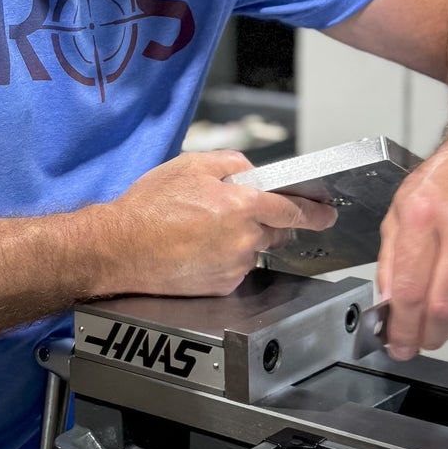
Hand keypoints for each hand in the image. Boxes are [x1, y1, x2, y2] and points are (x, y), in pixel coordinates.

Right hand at [102, 150, 336, 297]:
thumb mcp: (191, 165)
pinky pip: (236, 269)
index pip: (293, 210)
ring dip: (241, 240)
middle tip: (234, 214)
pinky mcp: (222, 286)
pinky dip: (225, 259)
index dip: (314, 212)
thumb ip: (231, 163)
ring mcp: (234, 266)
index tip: (326, 214)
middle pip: (276, 231)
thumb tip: (252, 171)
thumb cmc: (150, 206)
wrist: (121, 247)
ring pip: (253, 250)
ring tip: (202, 232)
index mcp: (242, 205)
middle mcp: (244, 238)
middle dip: (266, 221)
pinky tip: (198, 249)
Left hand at [377, 125, 447, 360]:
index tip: (397, 344)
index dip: (401, 326)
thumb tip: (388, 303)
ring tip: (439, 330)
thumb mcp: (403, 203)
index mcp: (423, 213)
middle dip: (426, 338)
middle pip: (443, 307)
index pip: (408, 288)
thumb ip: (391, 256)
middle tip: (417, 345)